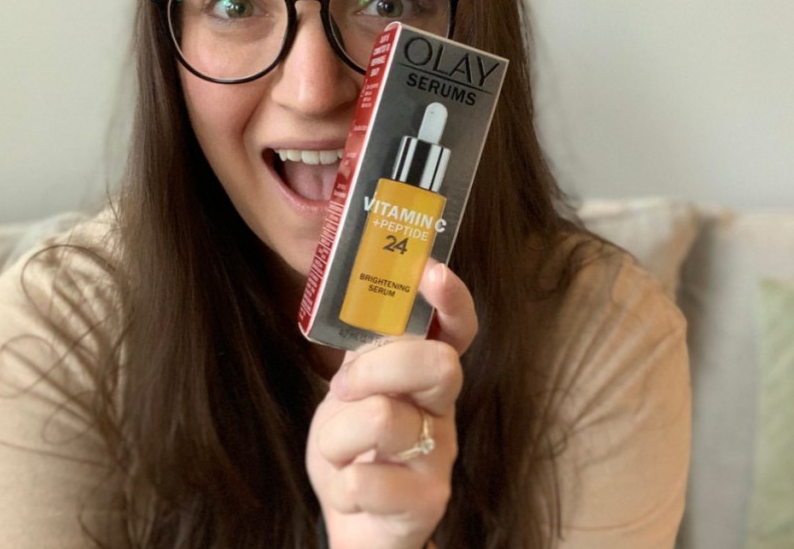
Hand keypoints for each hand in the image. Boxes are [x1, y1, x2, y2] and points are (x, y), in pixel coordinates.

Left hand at [306, 262, 477, 548]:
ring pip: (384, 419)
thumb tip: (356, 293)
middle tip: (343, 388)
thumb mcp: (352, 390)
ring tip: (338, 451)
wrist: (355, 521)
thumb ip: (363, 350)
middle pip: (437, 364)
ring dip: (337, 436)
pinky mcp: (427, 502)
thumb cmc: (354, 446)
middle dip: (378, 368)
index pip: (456, 330)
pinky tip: (351, 488)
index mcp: (426, 375)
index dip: (451, 300)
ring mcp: (439, 457)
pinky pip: (366, 480)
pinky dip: (342, 483)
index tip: (430, 271)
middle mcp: (443, 409)